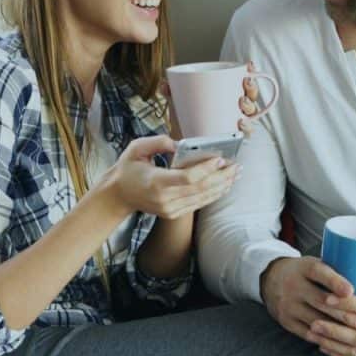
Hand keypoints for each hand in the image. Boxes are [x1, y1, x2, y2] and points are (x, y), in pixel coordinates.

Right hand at [103, 135, 239, 218]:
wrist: (118, 195)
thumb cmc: (128, 168)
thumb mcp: (137, 148)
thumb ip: (158, 142)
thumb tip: (180, 145)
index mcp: (155, 181)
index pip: (187, 178)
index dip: (206, 169)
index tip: (220, 158)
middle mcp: (164, 199)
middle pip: (200, 188)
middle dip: (221, 177)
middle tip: (236, 166)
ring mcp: (169, 209)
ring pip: (202, 198)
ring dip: (222, 186)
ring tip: (235, 174)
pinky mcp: (173, 213)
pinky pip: (198, 204)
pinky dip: (213, 194)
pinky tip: (223, 185)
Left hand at [160, 60, 261, 138]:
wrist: (184, 144)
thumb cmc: (187, 119)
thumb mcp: (179, 103)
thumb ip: (172, 93)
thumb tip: (165, 84)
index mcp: (227, 93)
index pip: (243, 79)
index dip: (250, 71)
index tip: (249, 65)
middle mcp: (236, 107)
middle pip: (251, 94)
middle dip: (252, 87)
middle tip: (245, 83)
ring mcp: (237, 121)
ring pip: (252, 112)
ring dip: (250, 105)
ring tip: (241, 103)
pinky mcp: (235, 137)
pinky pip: (246, 132)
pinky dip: (247, 127)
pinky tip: (241, 122)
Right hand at [259, 257, 355, 343]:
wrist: (270, 280)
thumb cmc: (304, 272)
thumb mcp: (314, 263)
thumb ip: (336, 270)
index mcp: (303, 267)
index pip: (319, 273)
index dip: (335, 282)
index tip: (352, 291)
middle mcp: (293, 285)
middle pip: (321, 301)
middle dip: (345, 314)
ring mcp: (288, 305)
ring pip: (316, 321)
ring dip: (339, 331)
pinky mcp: (286, 321)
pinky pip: (307, 334)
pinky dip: (325, 339)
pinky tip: (341, 344)